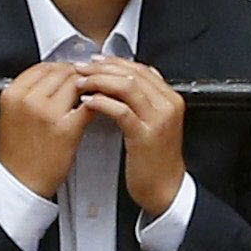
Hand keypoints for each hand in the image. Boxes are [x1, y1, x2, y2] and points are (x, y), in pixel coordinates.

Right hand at [0, 61, 91, 199]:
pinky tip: (101, 105)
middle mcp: (28, 99)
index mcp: (12, 94)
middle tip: (89, 82)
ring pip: (75, 84)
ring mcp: (47, 113)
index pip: (41, 67)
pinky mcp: (66, 128)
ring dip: (89, 86)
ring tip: (96, 92)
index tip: (70, 72)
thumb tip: (49, 80)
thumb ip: (26, 95)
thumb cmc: (18, 153)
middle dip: (77, 75)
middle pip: (60, 72)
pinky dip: (97, 101)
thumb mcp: (11, 115)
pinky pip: (88, 105)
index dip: (60, 67)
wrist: (22, 181)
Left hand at [75, 57, 187, 216]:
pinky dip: (101, 103)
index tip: (93, 61)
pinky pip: (120, 110)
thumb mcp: (155, 122)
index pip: (140, 68)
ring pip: (126, 87)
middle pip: (132, 73)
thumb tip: (122, 78)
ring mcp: (158, 120)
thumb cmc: (155, 159)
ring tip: (80, 83)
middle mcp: (168, 105)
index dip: (113, 61)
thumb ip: (144, 100)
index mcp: (170, 99)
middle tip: (80, 68)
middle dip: (102, 68)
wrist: (165, 189)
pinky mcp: (145, 136)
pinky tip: (87, 102)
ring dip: (98, 81)